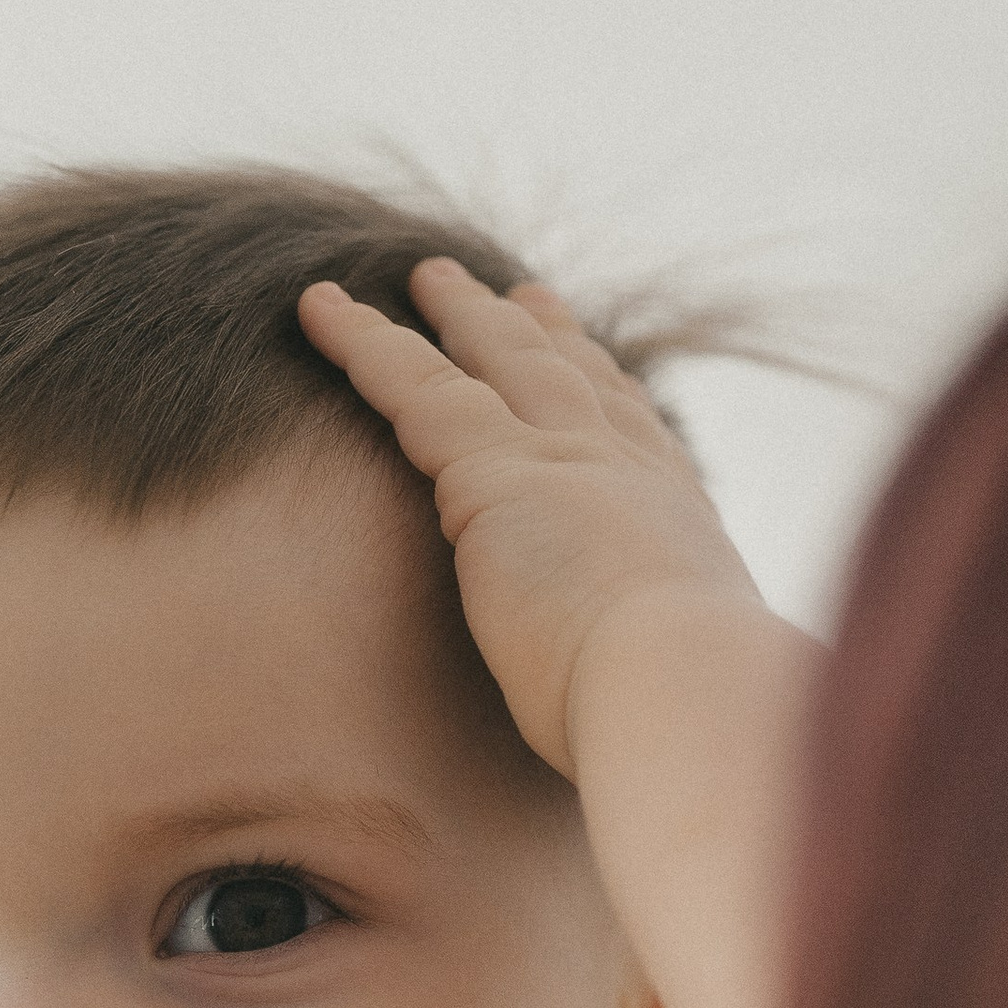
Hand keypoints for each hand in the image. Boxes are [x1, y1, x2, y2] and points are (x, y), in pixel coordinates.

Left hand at [298, 257, 764, 779]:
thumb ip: (665, 683)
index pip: (637, 442)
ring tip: (422, 277)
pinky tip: (316, 309)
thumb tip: (668, 730)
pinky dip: (360, 344)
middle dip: (542, 334)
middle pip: (573, 381)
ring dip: (454, 317)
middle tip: (518, 292)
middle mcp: (627, 472)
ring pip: (493, 366)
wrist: (686, 692)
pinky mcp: (493, 471)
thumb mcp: (687, 690)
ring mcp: (563, 459)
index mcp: (675, 526)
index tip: (594, 362)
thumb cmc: (692, 720)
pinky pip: (409, 387)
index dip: (609, 397)